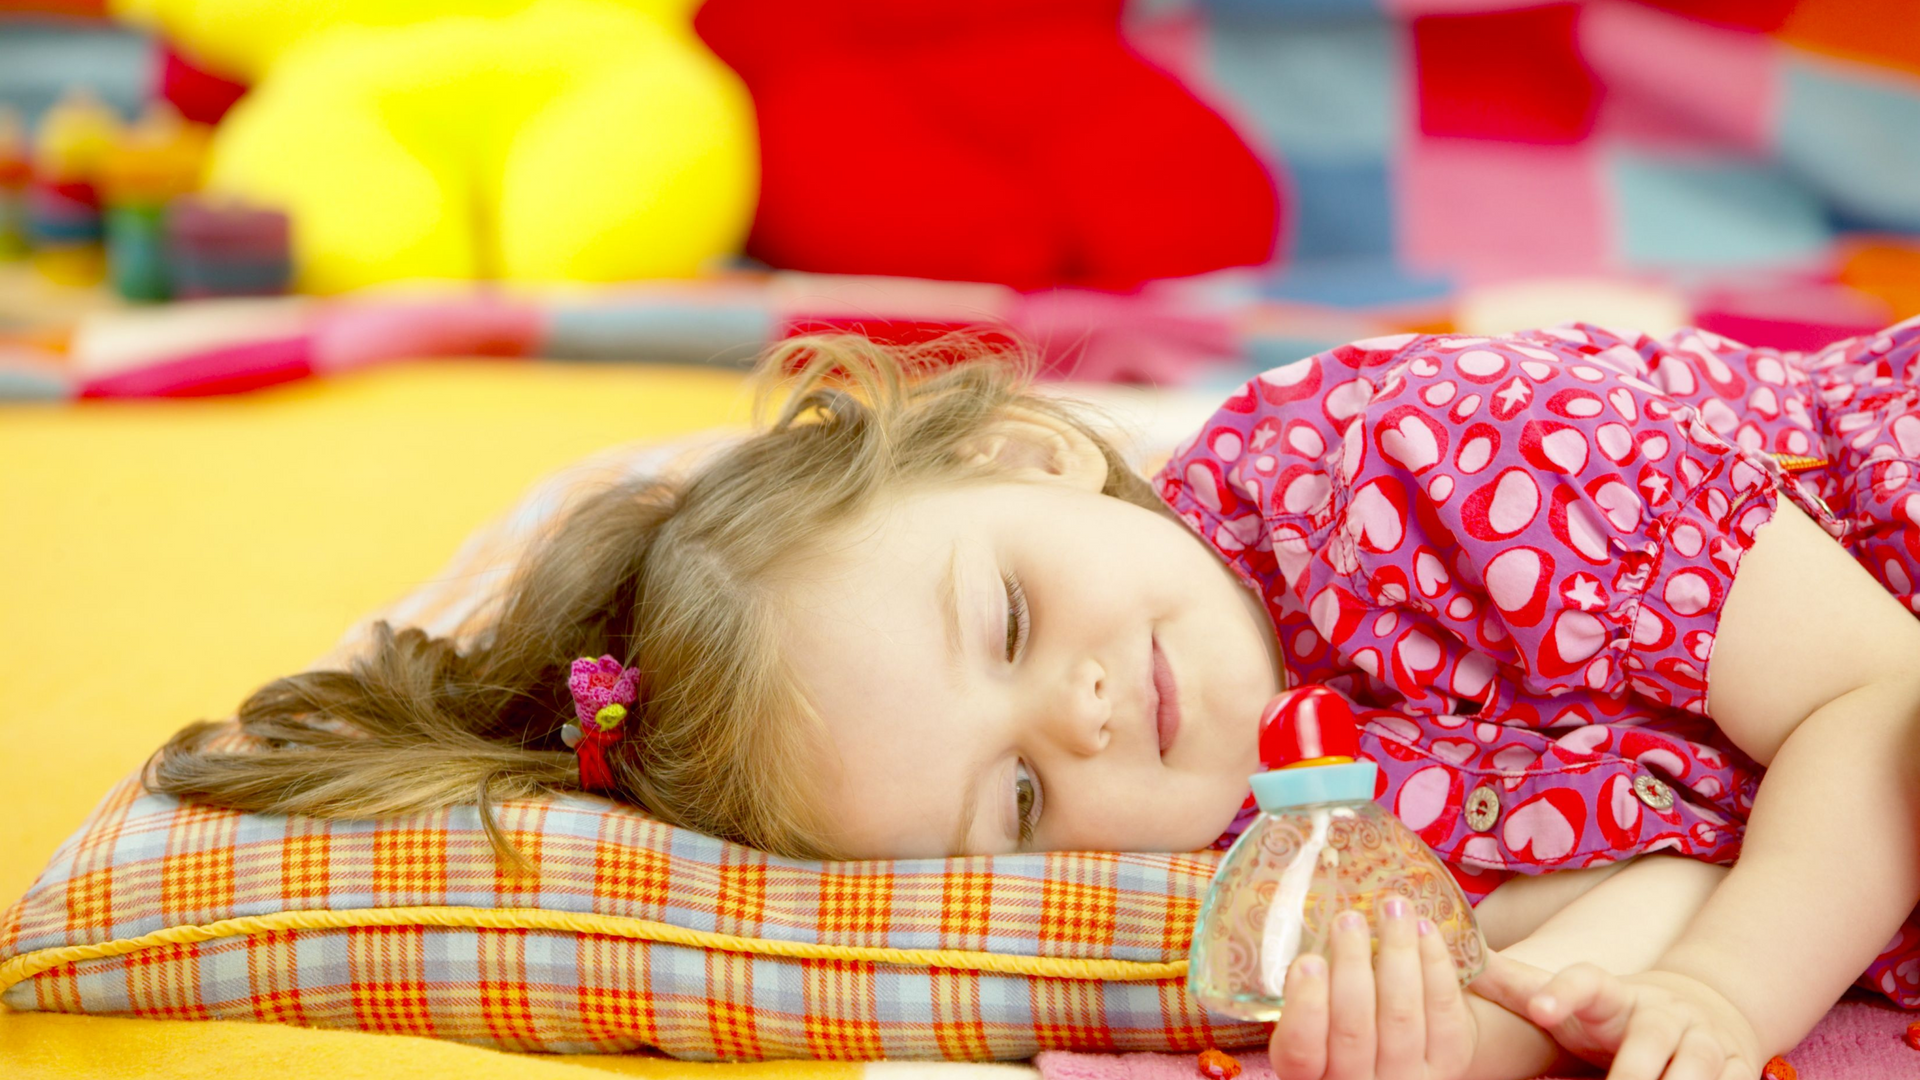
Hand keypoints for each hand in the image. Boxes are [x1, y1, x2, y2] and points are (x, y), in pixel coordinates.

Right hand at [1269, 899, 1476, 1079]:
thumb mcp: (1311, 1022)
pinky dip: (1435, 965)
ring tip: (1391, 908)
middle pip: (1354, 1029)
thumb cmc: (1341, 1024)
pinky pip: (1444, 1012)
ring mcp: (1408, 1078)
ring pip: (1401, 1016)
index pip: (1300, 1052)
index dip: (1305, 1008)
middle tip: (1348, 919)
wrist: (1401, 1054)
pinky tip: (1424, 929)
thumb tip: (1302, 942)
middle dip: (1352, 965)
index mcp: (1310, 1075)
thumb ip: (1303, 993)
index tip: (1308, 961)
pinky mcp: (1451, 1062)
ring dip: (1397, 954)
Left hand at [1472, 955, 1764, 1079]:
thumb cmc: (1612, 1015)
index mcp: (1611, 995)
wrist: (1700, 1009)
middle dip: (1629, 1071)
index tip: (1540, 1009)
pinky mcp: (1740, 1065)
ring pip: (1698, 1068)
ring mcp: (1705, 1039)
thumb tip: (1462, 961)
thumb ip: (1517, 986)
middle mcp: (1661, 1013)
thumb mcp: (1567, 998)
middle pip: (1649, 1040)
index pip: (1586, 982)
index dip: (1562, 991)